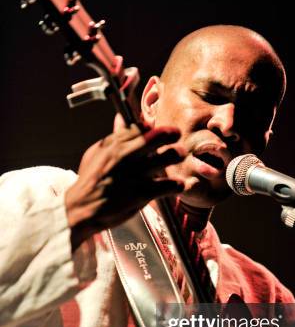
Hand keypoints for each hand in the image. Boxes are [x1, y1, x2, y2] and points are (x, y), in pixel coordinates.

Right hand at [65, 120, 184, 248]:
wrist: (82, 208)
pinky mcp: (142, 193)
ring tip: (180, 157)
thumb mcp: (97, 153)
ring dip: (177, 155)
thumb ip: (113, 137)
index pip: (141, 127)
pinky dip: (178, 184)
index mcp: (115, 144)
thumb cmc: (90, 181)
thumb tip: (120, 118)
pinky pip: (169, 185)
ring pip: (168, 157)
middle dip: (171, 135)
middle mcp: (126, 156)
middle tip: (176, 138)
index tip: (160, 132)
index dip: (154, 128)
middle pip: (158, 136)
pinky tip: (180, 185)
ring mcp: (135, 174)